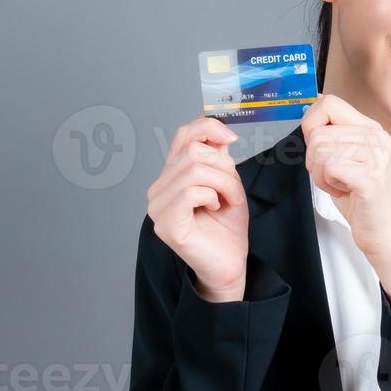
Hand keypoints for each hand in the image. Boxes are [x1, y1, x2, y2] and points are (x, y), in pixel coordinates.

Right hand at [147, 116, 249, 301]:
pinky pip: (190, 192)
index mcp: (172, 175)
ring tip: (228, 200)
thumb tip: (219, 133)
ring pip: (193, 171)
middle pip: (192, 152)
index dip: (208, 128)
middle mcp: (159, 188)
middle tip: (233, 189)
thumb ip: (219, 158)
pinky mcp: (166, 225)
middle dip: (223, 167)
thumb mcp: (228, 183)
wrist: (230, 262)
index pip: (183, 135)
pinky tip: (215, 208)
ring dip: (223, 183)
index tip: (231, 138)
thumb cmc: (226, 227)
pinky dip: (211, 196)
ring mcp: (158, 207)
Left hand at [300, 94, 390, 262]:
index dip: (311, 124)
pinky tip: (342, 190)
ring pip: (320, 151)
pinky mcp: (370, 179)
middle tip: (331, 174)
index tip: (319, 146)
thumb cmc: (357, 193)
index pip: (328, 103)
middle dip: (313, 159)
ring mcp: (376, 157)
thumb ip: (331, 129)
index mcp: (370, 127)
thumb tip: (317, 99)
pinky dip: (327, 184)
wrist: (380, 228)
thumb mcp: (343, 154)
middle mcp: (376, 137)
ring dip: (320, 174)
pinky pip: (329, 168)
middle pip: (318, 132)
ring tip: (338, 183)